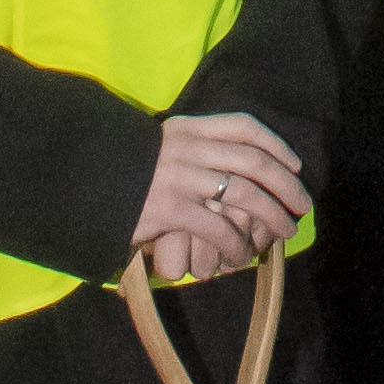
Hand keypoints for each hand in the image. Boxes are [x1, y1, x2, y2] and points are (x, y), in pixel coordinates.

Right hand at [135, 109, 307, 282]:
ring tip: (284, 232)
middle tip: (302, 205)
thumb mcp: (157, 147)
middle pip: (253, 161)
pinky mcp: (170, 209)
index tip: (294, 164)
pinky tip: (239, 256)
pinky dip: (234, 244)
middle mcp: (189, 147)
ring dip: (271, 215)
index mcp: (188, 128)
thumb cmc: (121, 168)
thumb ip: (190, 151)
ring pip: (243, 194)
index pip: (243, 126)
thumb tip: (227, 168)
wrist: (81, 175)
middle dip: (286, 184)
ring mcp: (180, 177)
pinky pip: (217, 228)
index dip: (275, 144)